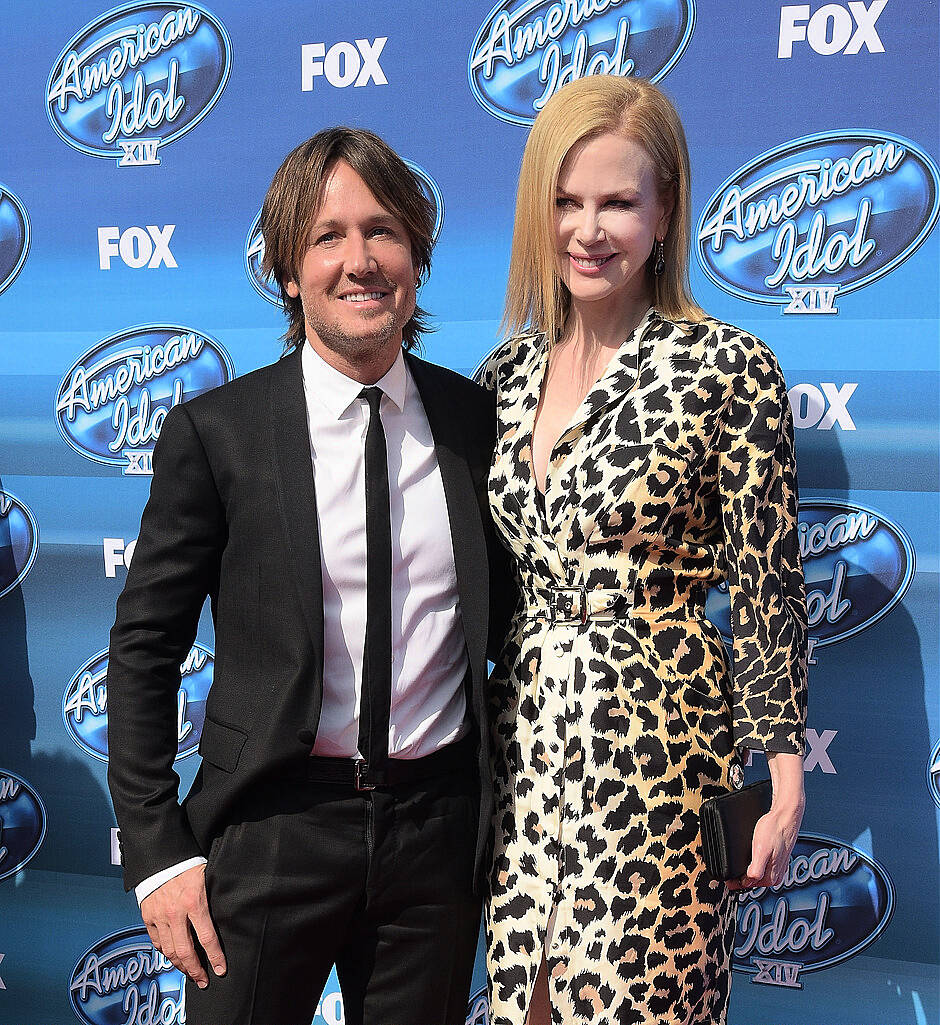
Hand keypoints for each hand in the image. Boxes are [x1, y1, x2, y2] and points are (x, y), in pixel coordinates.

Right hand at [140, 864, 225, 986]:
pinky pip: (156, 942)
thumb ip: (214, 898)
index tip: (221, 969)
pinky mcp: (148, 917)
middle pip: (185, 951)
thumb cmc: (189, 865)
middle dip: (196, 970)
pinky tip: (173, 957)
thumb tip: (230, 914)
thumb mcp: (207, 878)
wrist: (161, 856)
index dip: (215, 957)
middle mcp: (175, 913)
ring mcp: (159, 917)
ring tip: (190, 973)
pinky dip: (165, 952)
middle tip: (204, 981)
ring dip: (180, 966)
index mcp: (194, 903)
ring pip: (170, 950)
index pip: (207, 938)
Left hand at [725, 804, 801, 890]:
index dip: (734, 882)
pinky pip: (761, 864)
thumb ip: (756, 870)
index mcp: (772, 877)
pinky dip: (752, 862)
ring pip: (756, 873)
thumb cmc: (775, 830)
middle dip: (739, 877)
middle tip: (727, 871)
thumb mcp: (762, 851)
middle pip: (752, 881)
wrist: (785, 816)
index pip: (748, 885)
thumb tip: (748, 882)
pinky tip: (748, 855)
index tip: (725, 878)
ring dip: (745, 870)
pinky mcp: (776, 857)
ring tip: (735, 863)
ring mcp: (776, 866)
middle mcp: (775, 874)